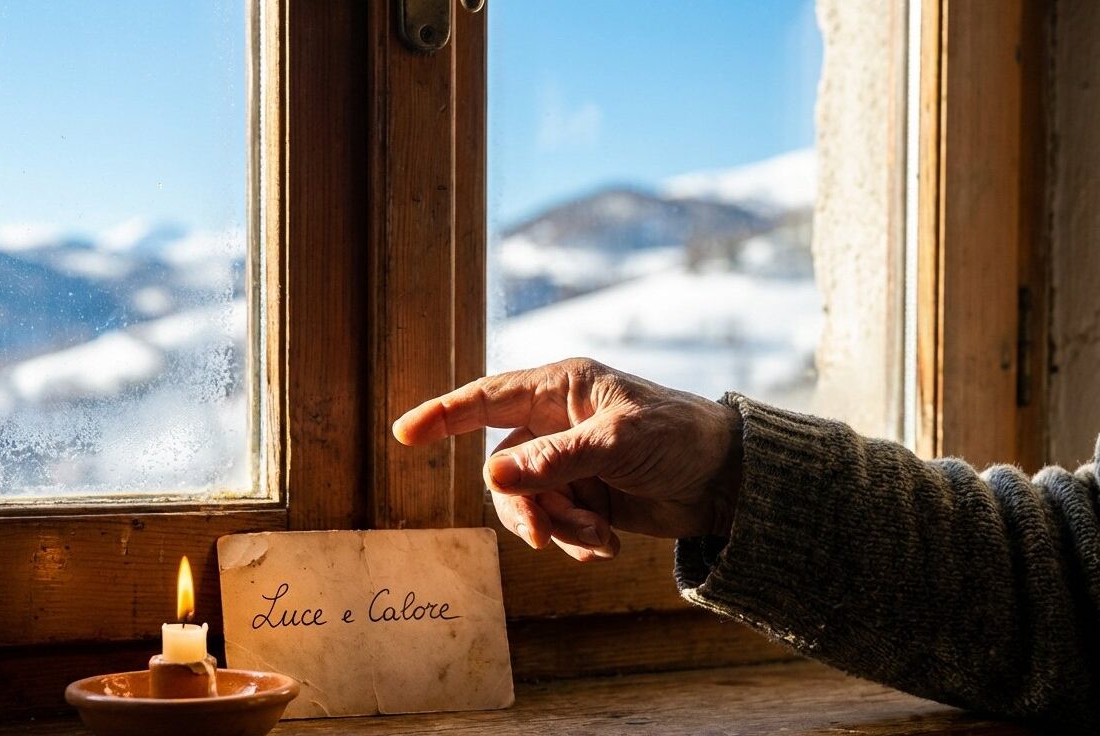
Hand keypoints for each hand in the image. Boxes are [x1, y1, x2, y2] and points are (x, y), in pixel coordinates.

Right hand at [393, 358, 743, 561]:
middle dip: (522, 505)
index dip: (444, 415)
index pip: (488, 398)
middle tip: (543, 535)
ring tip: (597, 537)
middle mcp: (557, 423)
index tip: (404, 434)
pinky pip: (555, 523)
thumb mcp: (618, 443)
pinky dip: (576, 538)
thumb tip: (493, 478)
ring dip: (556, 526)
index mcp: (562, 389)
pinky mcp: (585, 496)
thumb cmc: (680, 437)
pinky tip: (609, 546)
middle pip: (503, 467)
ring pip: (527, 502)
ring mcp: (569, 461)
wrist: (730, 481)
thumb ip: (554, 460)